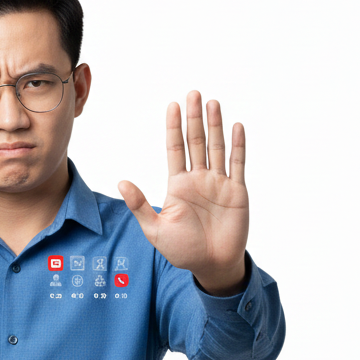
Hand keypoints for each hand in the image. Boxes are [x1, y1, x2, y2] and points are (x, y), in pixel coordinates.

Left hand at [117, 91, 248, 295]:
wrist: (211, 265)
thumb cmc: (182, 250)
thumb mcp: (155, 229)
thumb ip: (141, 205)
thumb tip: (121, 182)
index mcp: (178, 185)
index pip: (175, 149)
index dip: (174, 127)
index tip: (173, 105)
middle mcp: (199, 179)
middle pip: (196, 142)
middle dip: (194, 118)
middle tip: (193, 93)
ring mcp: (219, 184)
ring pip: (217, 148)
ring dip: (215, 125)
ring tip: (212, 103)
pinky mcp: (236, 192)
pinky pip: (237, 164)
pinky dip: (237, 146)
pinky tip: (236, 127)